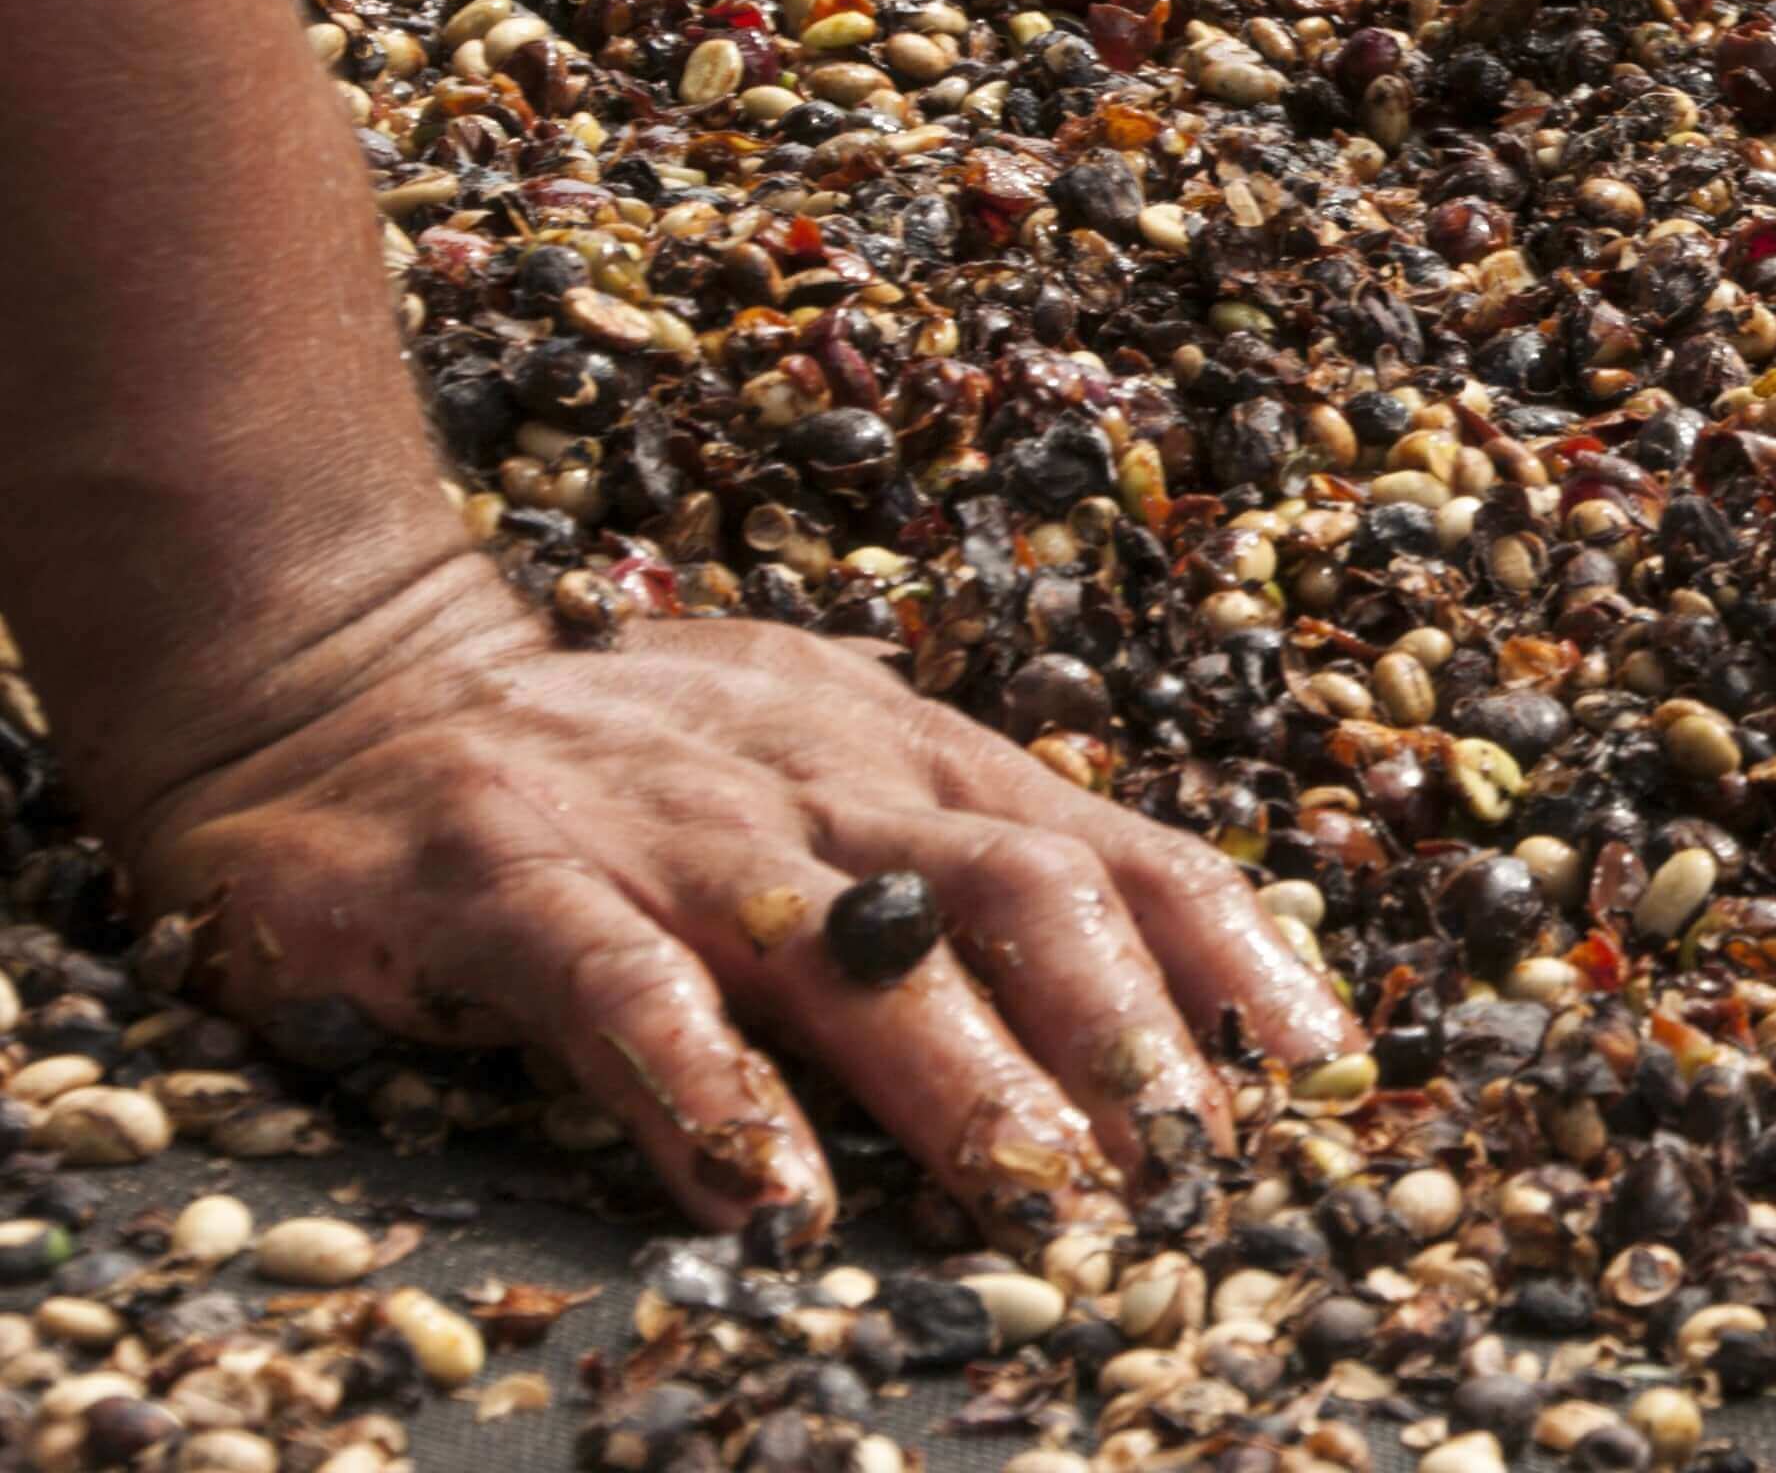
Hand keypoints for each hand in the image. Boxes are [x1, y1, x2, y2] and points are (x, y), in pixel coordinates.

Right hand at [113, 560, 1355, 1238]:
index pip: (1109, 842)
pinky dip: (713, 1094)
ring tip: (1042, 1198)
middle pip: (1009, 883)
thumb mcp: (821, 785)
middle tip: (1187, 1159)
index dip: (1221, 948)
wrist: (336, 699)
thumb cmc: (627, 775)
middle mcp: (811, 771)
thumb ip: (958, 866)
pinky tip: (780, 1199)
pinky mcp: (507, 878)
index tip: (1315, 1065)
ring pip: (846, 939)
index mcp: (907, 752)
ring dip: (958, 1074)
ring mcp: (662, 820)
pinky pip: (626, 990)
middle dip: (1117, 1023)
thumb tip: (1162, 1002)